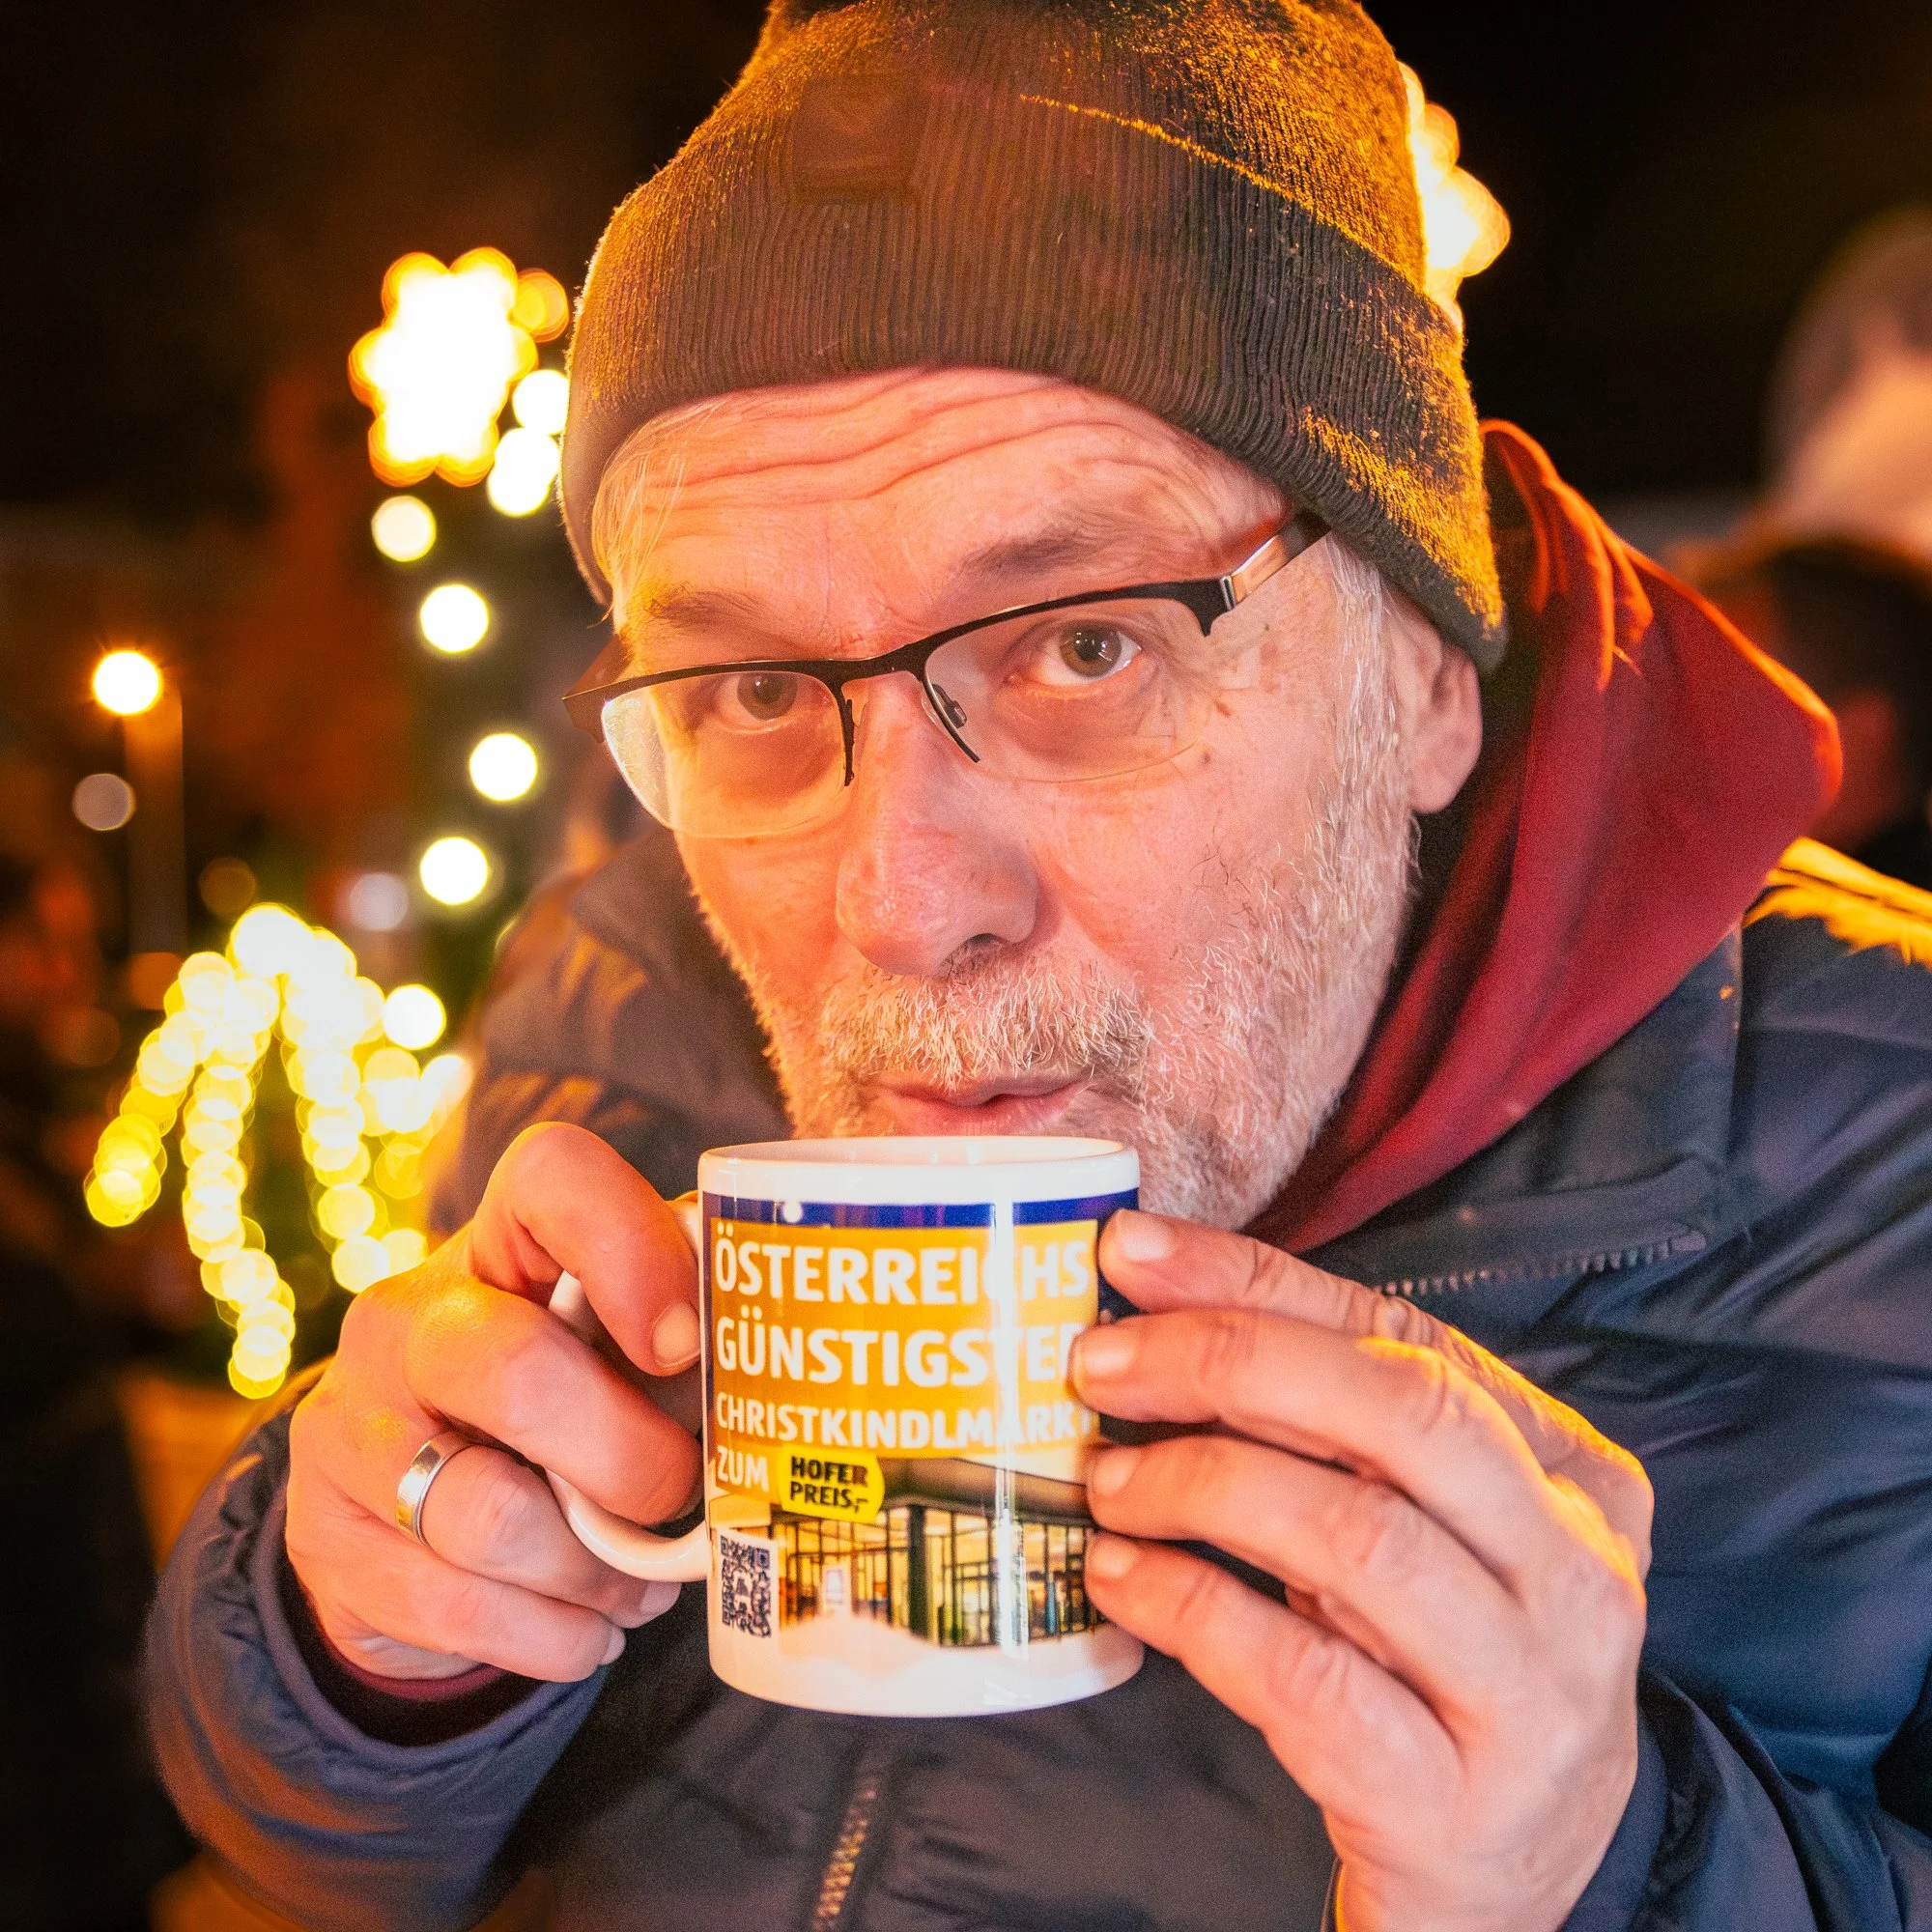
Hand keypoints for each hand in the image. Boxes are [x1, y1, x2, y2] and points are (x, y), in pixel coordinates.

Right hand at [286, 1124, 703, 1681]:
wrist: (407, 1517)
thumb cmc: (563, 1411)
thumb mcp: (617, 1355)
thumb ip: (688, 1344)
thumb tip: (780, 1395)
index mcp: (501, 1242)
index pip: (553, 1176)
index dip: (629, 1247)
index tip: (688, 1346)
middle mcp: (407, 1315)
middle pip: (518, 1371)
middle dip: (628, 1460)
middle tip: (676, 1497)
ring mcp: (350, 1425)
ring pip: (489, 1514)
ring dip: (591, 1571)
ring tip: (636, 1584)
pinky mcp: (326, 1537)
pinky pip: (453, 1606)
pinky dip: (549, 1635)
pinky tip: (585, 1627)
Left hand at [1071, 1210, 1650, 1931]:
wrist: (1500, 1893)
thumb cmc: (1432, 1666)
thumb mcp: (1408, 1528)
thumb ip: (1319, 1417)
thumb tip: (1152, 1284)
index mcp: (1578, 1480)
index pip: (1407, 1339)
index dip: (1260, 1283)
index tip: (1131, 1252)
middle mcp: (1581, 1581)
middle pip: (1403, 1416)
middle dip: (1232, 1363)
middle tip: (1100, 1365)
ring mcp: (1531, 1702)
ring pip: (1358, 1541)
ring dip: (1203, 1486)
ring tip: (1106, 1483)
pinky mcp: (1454, 1810)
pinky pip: (1307, 1680)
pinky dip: (1196, 1611)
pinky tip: (1122, 1580)